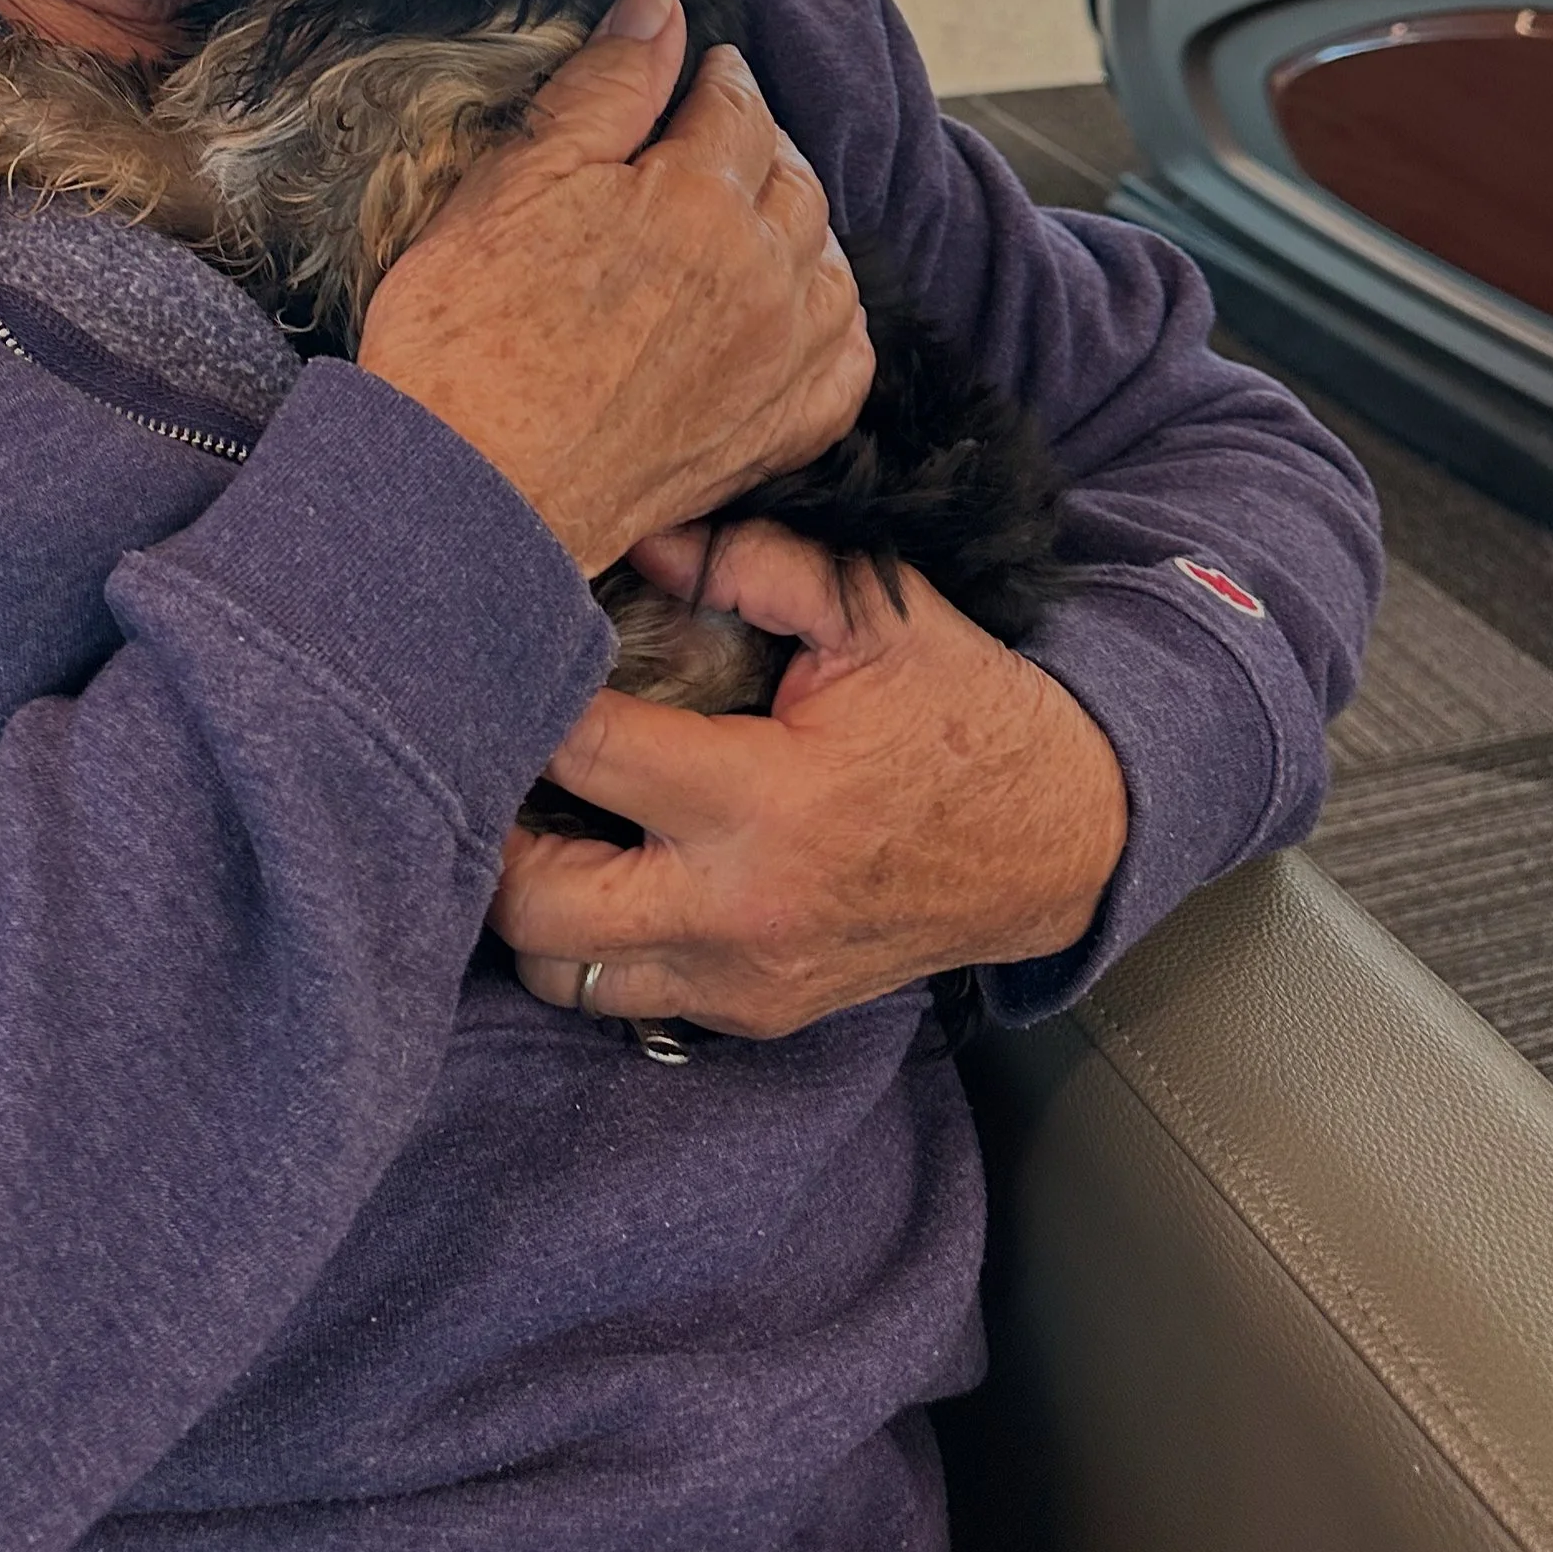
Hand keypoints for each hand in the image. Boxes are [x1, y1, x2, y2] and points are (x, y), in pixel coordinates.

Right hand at [356, 0, 871, 576]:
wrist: (468, 494)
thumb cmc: (465, 337)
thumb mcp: (514, 182)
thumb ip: (603, 87)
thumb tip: (660, 7)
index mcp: (700, 197)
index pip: (734, 102)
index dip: (710, 76)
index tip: (693, 71)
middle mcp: (765, 273)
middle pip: (791, 174)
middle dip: (757, 141)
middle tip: (712, 135)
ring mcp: (781, 360)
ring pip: (829, 258)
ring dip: (796, 223)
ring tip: (747, 215)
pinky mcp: (777, 433)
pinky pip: (843, 357)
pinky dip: (828, 319)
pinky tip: (791, 307)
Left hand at [490, 520, 1129, 1033]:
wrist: (1059, 845)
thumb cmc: (963, 717)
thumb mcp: (880, 615)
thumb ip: (754, 562)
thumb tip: (639, 535)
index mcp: (768, 800)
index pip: (589, 753)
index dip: (527, 698)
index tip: (504, 659)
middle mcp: (742, 909)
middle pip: (537, 902)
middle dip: (493, 830)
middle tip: (495, 762)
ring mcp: (745, 979)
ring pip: (564, 974)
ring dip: (532, 903)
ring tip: (539, 821)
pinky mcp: (756, 1015)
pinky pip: (624, 1000)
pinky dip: (591, 944)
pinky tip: (606, 868)